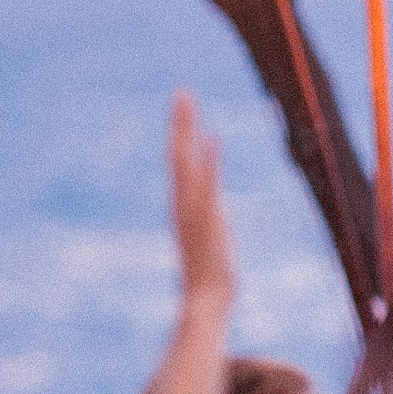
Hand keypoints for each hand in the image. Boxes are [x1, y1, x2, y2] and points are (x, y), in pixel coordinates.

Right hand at [167, 93, 233, 315]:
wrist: (206, 301)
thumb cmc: (211, 275)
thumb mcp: (212, 241)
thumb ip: (211, 223)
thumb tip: (215, 216)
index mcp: (184, 206)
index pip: (180, 164)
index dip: (182, 136)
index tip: (184, 110)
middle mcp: (182, 203)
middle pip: (177, 155)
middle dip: (180, 123)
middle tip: (182, 92)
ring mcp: (191, 210)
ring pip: (185, 163)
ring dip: (186, 131)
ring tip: (186, 101)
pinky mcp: (206, 221)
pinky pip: (206, 185)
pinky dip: (208, 161)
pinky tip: (212, 137)